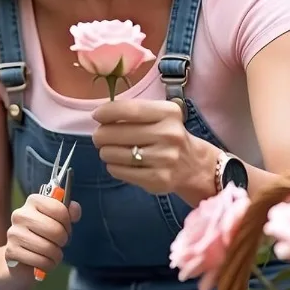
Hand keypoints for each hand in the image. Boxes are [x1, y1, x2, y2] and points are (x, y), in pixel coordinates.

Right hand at [4, 192, 81, 276]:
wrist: (21, 257)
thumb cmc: (44, 235)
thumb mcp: (59, 221)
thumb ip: (69, 212)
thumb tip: (74, 209)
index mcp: (33, 201)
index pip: (58, 208)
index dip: (67, 222)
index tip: (65, 227)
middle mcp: (20, 214)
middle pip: (55, 230)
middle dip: (63, 240)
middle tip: (59, 243)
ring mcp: (14, 233)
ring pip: (48, 248)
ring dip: (56, 255)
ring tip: (52, 254)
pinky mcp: (11, 251)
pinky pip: (40, 261)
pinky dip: (47, 265)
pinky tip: (44, 262)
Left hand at [92, 99, 218, 197]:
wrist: (192, 165)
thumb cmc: (167, 135)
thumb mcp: (158, 116)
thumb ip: (133, 112)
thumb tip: (100, 115)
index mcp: (168, 113)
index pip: (129, 109)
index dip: (106, 112)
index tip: (96, 115)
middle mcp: (168, 134)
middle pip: (115, 133)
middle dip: (100, 135)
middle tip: (100, 137)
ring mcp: (164, 159)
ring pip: (113, 154)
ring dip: (105, 152)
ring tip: (111, 151)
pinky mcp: (158, 179)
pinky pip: (119, 171)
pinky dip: (113, 166)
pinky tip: (119, 163)